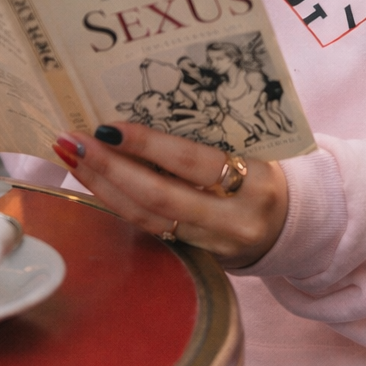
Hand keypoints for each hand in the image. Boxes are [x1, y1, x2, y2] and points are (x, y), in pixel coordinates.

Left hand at [52, 125, 288, 269]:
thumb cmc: (265, 172)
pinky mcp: (197, 258)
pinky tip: (95, 182)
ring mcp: (214, 244)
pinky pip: (150, 230)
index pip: (192, 161)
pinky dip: (117, 204)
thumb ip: (212, 138)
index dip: (148, 145)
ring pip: (148, 217)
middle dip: (111, 167)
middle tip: (74, 141)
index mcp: (256, 181)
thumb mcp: (255, 150)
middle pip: (160, 195)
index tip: (109, 127)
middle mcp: (235, 218)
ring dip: (104, 186)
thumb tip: (144, 107)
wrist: (292, 226)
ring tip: (73, 158)